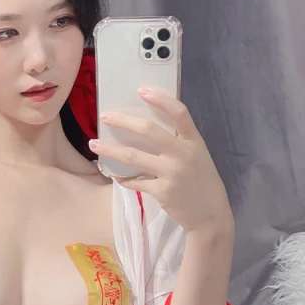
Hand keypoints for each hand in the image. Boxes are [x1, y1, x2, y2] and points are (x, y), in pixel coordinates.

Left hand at [88, 88, 232, 235]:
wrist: (210, 215)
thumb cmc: (201, 181)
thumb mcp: (197, 156)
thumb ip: (179, 142)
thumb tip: (146, 128)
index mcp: (194, 142)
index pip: (179, 113)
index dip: (161, 99)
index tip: (141, 90)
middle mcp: (183, 154)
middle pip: (149, 130)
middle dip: (123, 121)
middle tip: (105, 116)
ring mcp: (172, 173)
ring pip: (133, 156)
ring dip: (110, 149)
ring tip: (94, 143)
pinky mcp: (162, 192)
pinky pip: (135, 182)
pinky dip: (123, 179)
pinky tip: (116, 176)